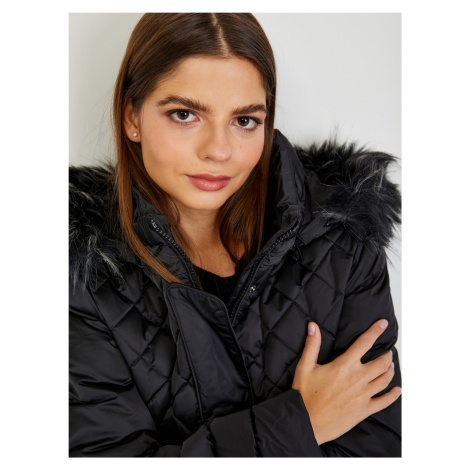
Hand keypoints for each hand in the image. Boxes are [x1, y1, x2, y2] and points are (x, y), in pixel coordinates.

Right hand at [292, 319, 401, 445]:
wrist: (307, 421)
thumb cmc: (305, 394)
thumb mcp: (305, 366)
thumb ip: (312, 345)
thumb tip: (313, 326)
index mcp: (344, 366)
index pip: (364, 343)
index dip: (375, 331)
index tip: (383, 324)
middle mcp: (357, 379)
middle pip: (381, 363)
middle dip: (386, 355)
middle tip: (387, 352)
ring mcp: (363, 395)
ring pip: (384, 380)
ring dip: (390, 371)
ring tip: (390, 366)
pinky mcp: (364, 410)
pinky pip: (384, 401)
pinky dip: (393, 395)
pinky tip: (397, 390)